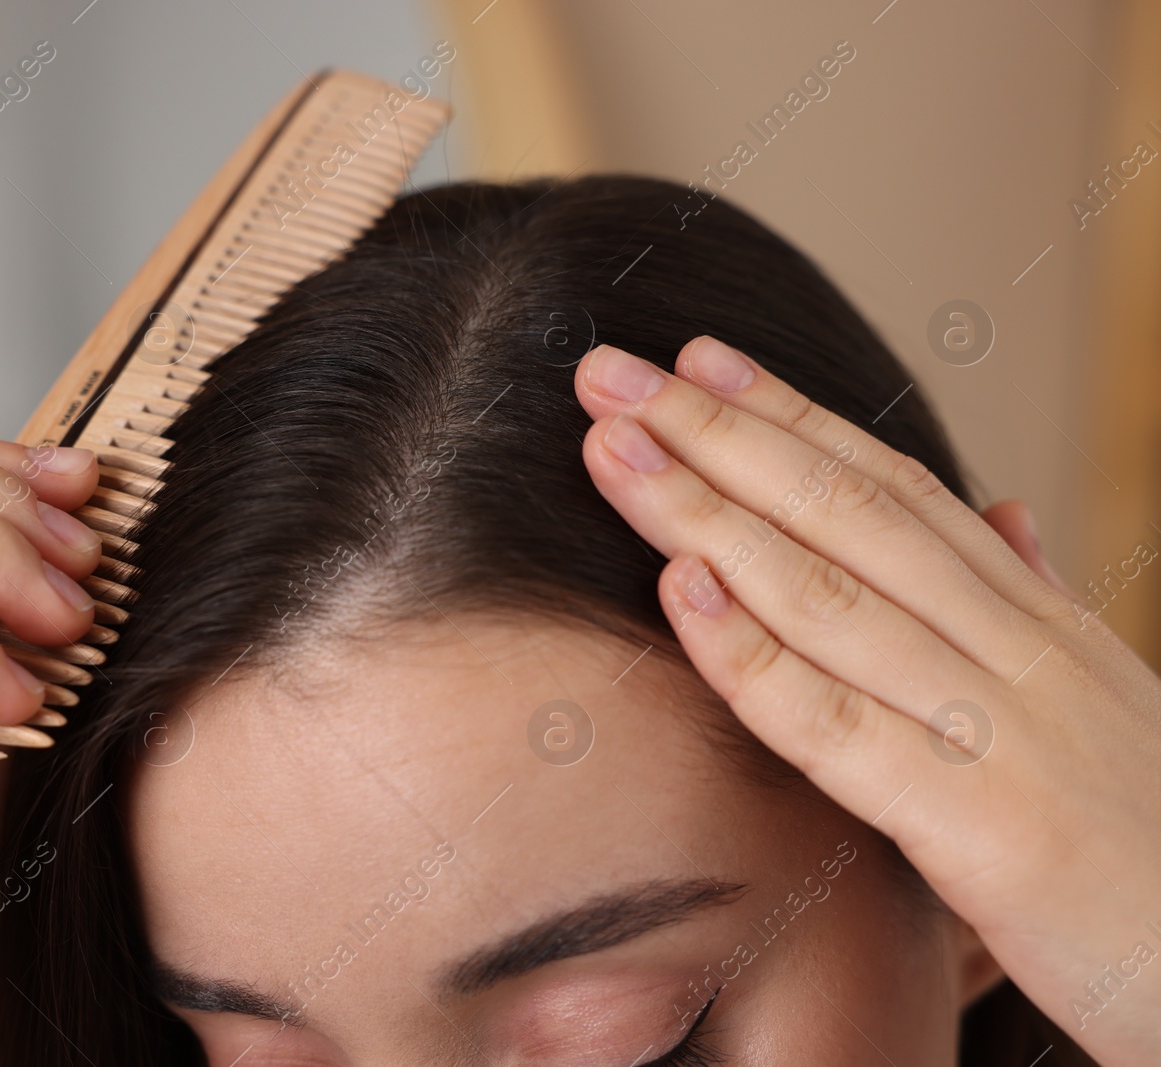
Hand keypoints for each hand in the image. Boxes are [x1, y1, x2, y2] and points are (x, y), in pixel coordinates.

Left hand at [575, 337, 1160, 1065]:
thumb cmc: (1156, 847)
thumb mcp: (1105, 702)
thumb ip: (1036, 604)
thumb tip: (1003, 509)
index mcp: (1036, 619)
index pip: (892, 485)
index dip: (788, 412)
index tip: (698, 356)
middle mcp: (1015, 649)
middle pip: (842, 511)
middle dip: (717, 432)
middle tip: (610, 372)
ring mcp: (997, 728)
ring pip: (824, 591)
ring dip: (705, 512)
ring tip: (612, 448)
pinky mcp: (978, 823)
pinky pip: (835, 723)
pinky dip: (749, 653)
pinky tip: (677, 590)